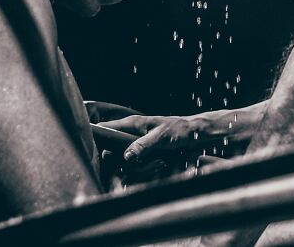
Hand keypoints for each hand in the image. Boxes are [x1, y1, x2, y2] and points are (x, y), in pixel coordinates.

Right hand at [101, 113, 225, 162]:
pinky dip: (146, 169)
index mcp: (132, 124)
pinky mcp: (144, 154)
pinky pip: (137, 166)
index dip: (98, 138)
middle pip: (113, 152)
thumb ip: (143, 145)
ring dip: (140, 168)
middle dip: (126, 163)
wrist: (195, 134)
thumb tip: (125, 156)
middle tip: (143, 164)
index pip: (106, 128)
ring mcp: (137, 145)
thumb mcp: (161, 137)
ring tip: (159, 163)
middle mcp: (130, 134)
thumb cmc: (179, 130)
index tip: (100, 152)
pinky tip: (160, 164)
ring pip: (125, 162)